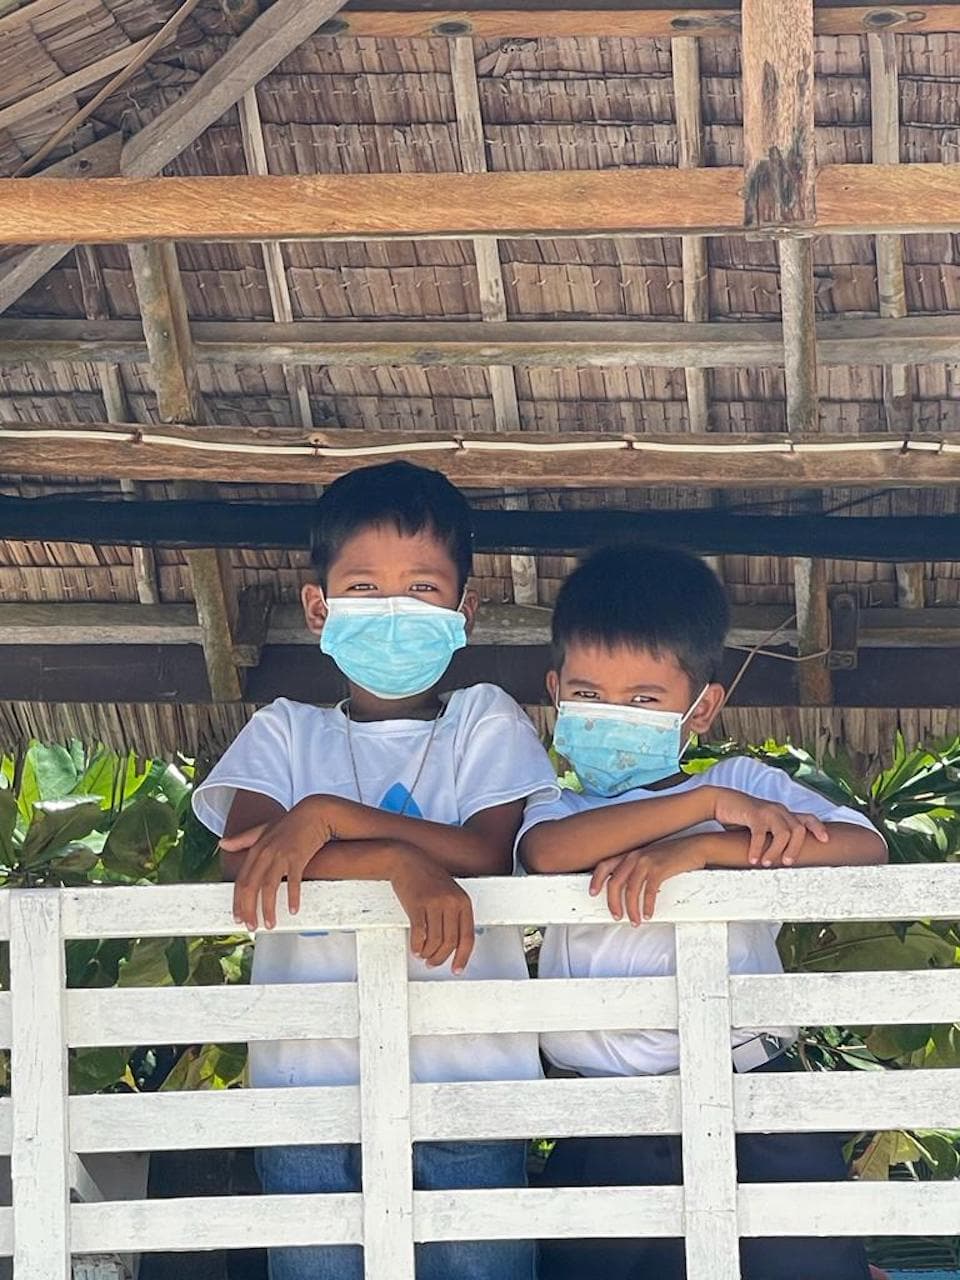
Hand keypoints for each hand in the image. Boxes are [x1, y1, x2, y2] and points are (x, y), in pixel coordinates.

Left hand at [221, 798, 332, 929]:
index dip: (238, 902)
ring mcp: (281, 855)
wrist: (314, 813)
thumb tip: (221, 844)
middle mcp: (265, 853)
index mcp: (255, 850)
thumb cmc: (289, 823)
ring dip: (269, 908)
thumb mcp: (263, 830)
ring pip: (269, 887)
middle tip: (252, 927)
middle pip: (251, 886)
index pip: (241, 881)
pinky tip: (293, 909)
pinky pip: (293, 881)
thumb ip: (242, 839)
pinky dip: (293, 896)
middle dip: (249, 910)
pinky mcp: (298, 857)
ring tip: (271, 924)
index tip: (238, 918)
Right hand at [391, 853, 475, 973]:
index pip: (467, 937)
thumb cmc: (429, 880)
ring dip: (428, 954)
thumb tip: (455, 946)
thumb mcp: (450, 894)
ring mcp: (435, 903)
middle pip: (450, 942)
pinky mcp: (417, 905)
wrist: (408, 860)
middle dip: (441, 958)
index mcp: (463, 902)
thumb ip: (455, 915)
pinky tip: (415, 948)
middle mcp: (452, 902)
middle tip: (432, 963)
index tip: (456, 969)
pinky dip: (417, 946)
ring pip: (435, 941)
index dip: (462, 957)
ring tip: (423, 955)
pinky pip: (419, 934)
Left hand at [589, 839, 704, 924]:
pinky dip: (647, 906)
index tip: (593, 893)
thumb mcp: (650, 858)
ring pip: (630, 890)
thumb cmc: (673, 855)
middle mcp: (634, 855)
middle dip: (613, 903)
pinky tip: (648, 913)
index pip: (604, 865)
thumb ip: (636, 867)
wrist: (695, 847)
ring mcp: (646, 861)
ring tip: (635, 920)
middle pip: (614, 882)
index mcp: (630, 853)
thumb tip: (625, 886)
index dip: (596, 880)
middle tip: (617, 916)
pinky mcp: (659, 868)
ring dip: (631, 909)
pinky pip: (648, 892)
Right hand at [710, 786, 827, 866]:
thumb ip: (773, 834)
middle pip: (798, 829)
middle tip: (787, 863)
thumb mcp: (762, 824)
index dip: (818, 828)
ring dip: (777, 851)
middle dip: (796, 848)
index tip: (825, 841)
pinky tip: (752, 859)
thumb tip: (781, 857)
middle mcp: (779, 810)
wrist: (721, 801)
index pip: (808, 818)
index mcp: (783, 813)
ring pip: (784, 833)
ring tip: (767, 864)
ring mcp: (767, 811)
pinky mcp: (753, 814)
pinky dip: (758, 849)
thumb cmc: (742, 817)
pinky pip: (760, 834)